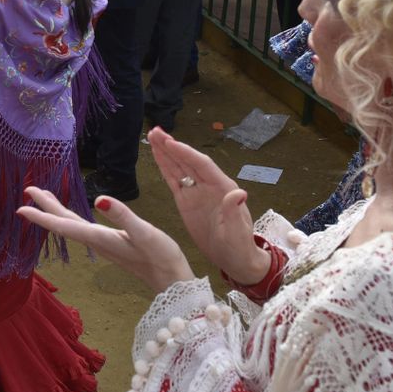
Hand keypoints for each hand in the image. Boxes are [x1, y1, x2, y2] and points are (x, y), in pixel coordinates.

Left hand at [18, 186, 193, 291]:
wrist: (172, 281)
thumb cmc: (161, 256)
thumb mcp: (145, 233)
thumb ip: (122, 216)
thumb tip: (99, 199)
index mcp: (100, 238)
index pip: (65, 226)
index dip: (42, 216)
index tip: (21, 208)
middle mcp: (97, 242)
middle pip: (64, 224)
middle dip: (45, 208)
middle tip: (27, 190)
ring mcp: (103, 244)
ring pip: (72, 226)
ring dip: (56, 212)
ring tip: (44, 197)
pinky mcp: (111, 244)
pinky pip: (82, 228)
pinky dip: (71, 218)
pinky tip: (71, 215)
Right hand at [147, 128, 267, 283]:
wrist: (235, 260)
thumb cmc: (239, 247)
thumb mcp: (238, 232)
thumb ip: (234, 212)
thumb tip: (239, 192)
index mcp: (223, 188)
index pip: (202, 165)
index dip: (186, 153)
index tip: (170, 142)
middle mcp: (209, 185)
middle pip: (188, 160)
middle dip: (172, 146)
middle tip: (155, 131)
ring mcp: (197, 192)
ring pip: (179, 167)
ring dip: (166, 152)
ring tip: (153, 136)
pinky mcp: (186, 201)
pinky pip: (174, 180)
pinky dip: (165, 167)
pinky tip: (157, 155)